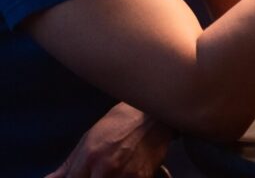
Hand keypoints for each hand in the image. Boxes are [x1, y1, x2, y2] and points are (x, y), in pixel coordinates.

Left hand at [45, 102, 174, 177]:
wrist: (152, 115)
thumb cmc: (118, 125)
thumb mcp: (88, 141)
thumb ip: (68, 166)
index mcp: (89, 157)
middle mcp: (106, 168)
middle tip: (94, 174)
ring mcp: (125, 175)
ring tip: (111, 172)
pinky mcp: (142, 177)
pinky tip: (123, 174)